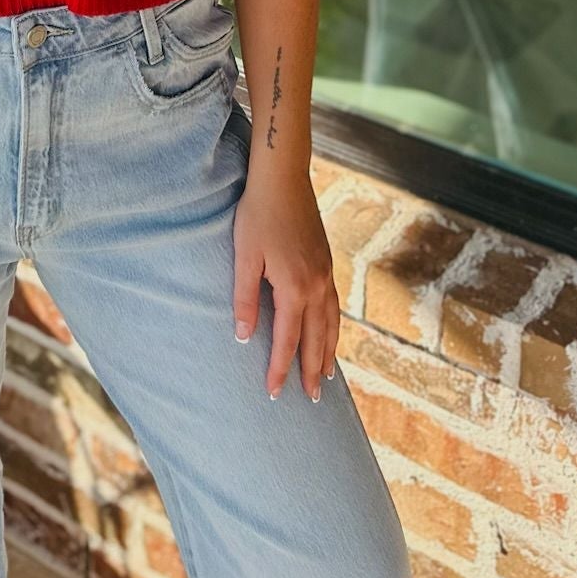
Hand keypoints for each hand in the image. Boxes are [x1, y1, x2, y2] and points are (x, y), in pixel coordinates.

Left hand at [231, 167, 339, 402]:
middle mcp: (316, 286)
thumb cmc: (258, 213)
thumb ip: (244, 298)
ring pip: (331, 324)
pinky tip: (329, 331)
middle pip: (316, 339)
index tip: (274, 394)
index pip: (287, 340)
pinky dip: (334, 327)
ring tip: (327, 376)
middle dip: (312, 370)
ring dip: (328, 352)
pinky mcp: (327, 262)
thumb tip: (242, 336)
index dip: (279, 369)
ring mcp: (326, 273)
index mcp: (294, 288)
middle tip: (312, 400)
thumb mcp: (244, 255)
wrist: (284, 177)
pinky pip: (334, 306)